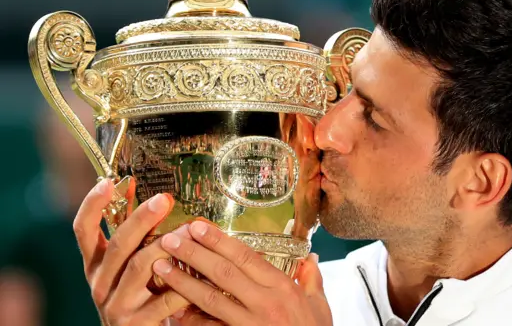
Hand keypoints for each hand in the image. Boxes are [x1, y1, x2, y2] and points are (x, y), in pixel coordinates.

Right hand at [73, 177, 190, 324]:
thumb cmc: (140, 298)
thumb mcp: (130, 268)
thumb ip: (136, 240)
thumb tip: (151, 196)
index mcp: (95, 266)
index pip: (83, 231)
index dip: (92, 205)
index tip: (108, 181)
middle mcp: (100, 284)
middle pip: (118, 245)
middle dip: (141, 219)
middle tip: (164, 199)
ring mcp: (116, 306)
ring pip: (140, 268)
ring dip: (167, 245)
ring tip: (188, 230)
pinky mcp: (136, 324)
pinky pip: (165, 299)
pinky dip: (184, 283)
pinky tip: (202, 272)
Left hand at [152, 221, 332, 325]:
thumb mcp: (319, 306)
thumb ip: (311, 280)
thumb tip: (309, 258)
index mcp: (282, 288)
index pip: (246, 257)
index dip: (219, 240)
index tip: (199, 227)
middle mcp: (265, 303)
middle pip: (223, 273)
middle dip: (195, 254)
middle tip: (171, 239)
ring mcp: (249, 325)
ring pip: (211, 299)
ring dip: (183, 282)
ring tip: (162, 266)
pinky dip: (190, 319)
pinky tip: (171, 309)